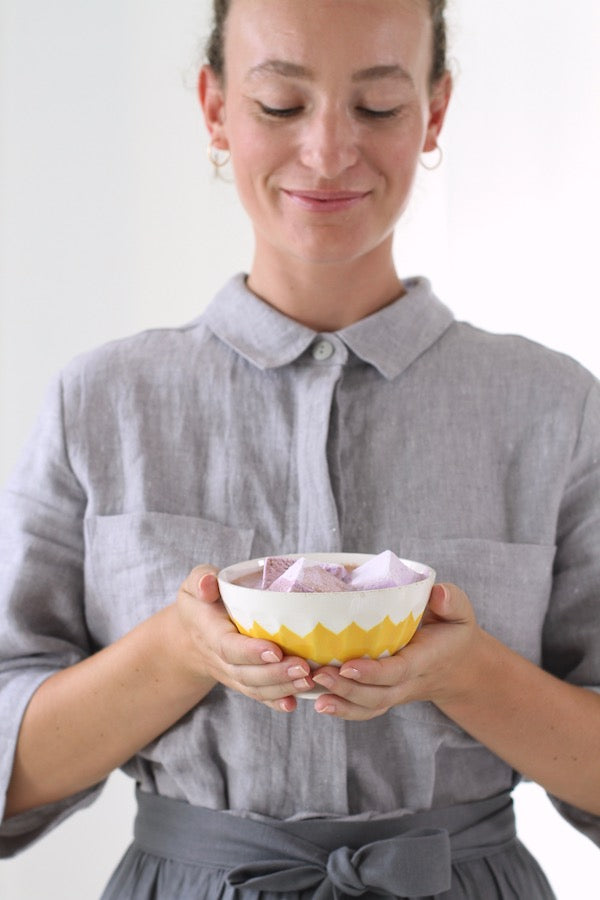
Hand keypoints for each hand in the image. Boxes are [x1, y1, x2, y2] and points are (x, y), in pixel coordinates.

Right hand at [173, 565, 314, 711]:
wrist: (191, 633)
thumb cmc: (201, 601)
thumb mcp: (195, 582)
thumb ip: (201, 578)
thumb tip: (208, 584)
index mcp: (209, 632)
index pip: (229, 647)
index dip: (251, 652)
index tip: (275, 651)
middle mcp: (219, 658)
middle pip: (246, 674)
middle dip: (275, 674)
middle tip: (303, 668)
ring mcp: (231, 673)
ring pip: (254, 688)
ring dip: (281, 688)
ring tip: (308, 680)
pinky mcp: (243, 680)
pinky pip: (258, 696)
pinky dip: (275, 702)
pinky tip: (295, 703)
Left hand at [311, 583, 480, 720]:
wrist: (458, 665)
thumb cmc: (453, 630)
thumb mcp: (459, 612)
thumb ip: (451, 600)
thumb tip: (438, 593)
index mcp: (425, 660)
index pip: (398, 671)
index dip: (373, 672)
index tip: (347, 665)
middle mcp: (410, 682)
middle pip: (379, 696)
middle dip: (348, 690)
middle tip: (318, 675)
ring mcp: (397, 692)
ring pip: (370, 707)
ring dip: (342, 704)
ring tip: (314, 695)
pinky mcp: (385, 694)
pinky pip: (365, 710)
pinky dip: (344, 710)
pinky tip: (320, 702)